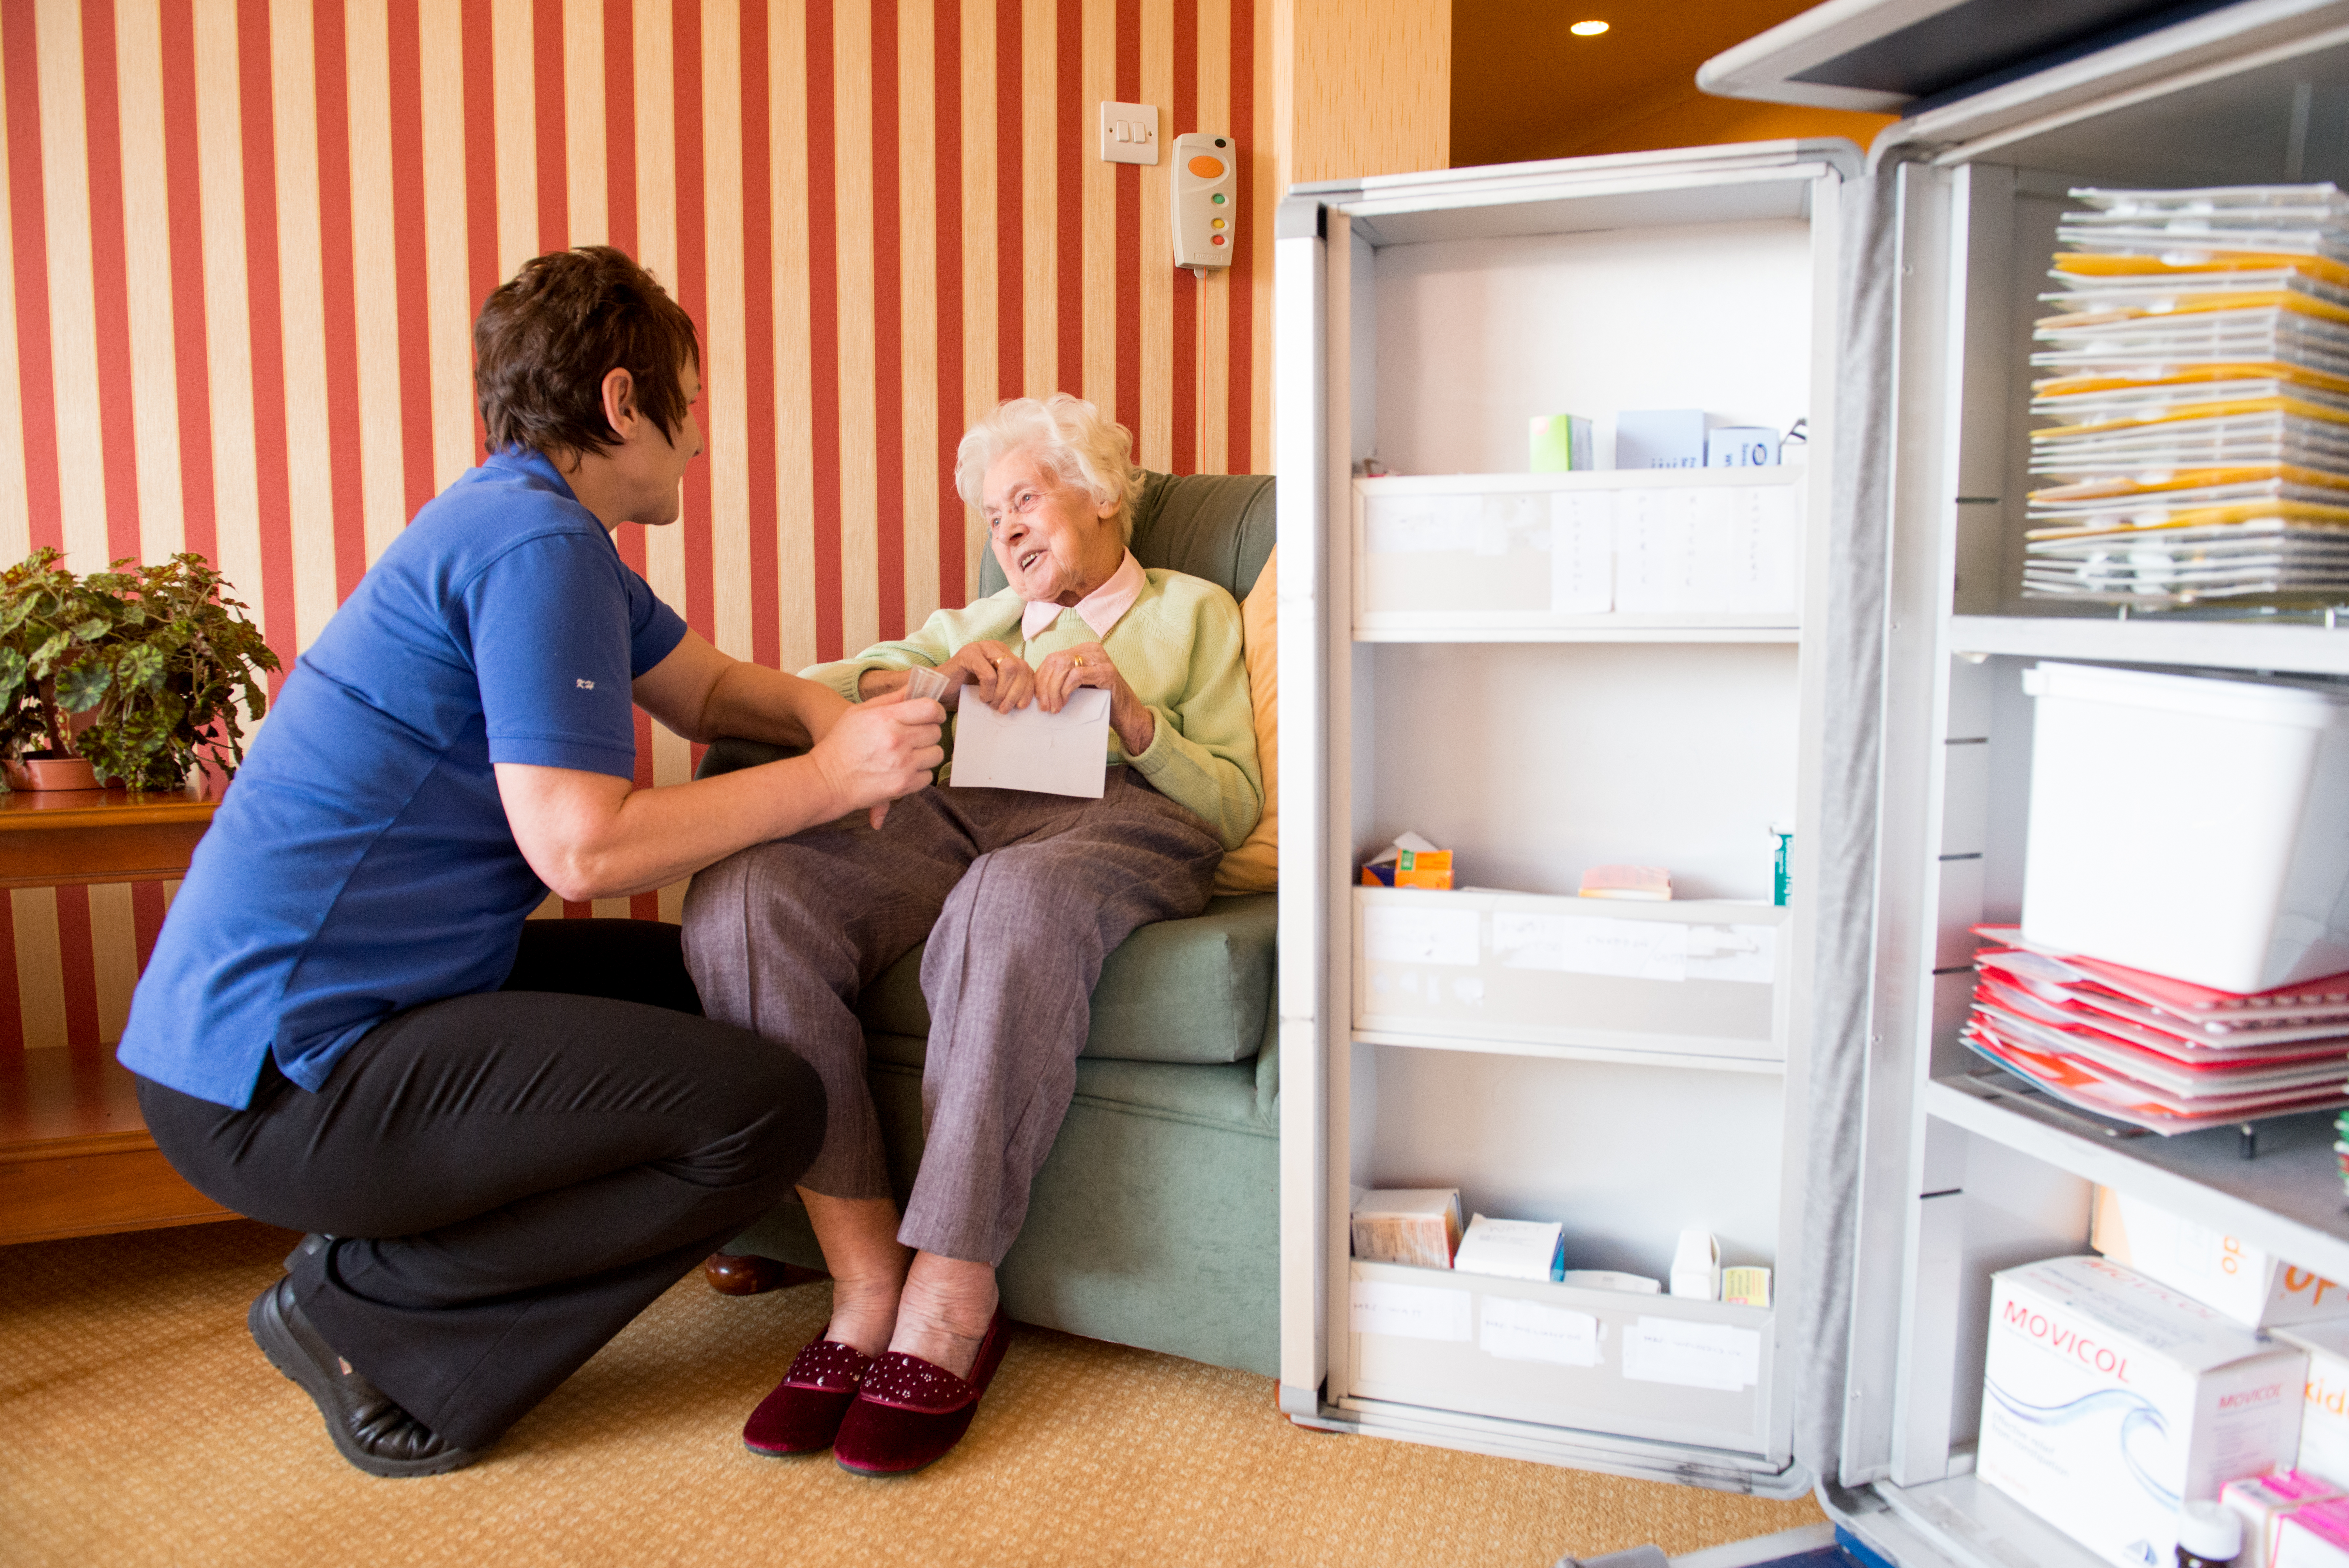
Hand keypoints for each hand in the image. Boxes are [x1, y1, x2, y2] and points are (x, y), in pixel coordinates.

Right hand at [808, 686, 944, 827]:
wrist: (827, 780)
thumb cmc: (841, 744)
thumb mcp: (859, 713)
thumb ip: (890, 699)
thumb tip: (915, 687)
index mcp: (886, 718)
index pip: (930, 708)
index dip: (935, 711)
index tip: (931, 715)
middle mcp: (898, 740)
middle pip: (936, 731)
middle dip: (927, 733)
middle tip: (912, 737)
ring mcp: (903, 764)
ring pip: (936, 754)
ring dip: (926, 754)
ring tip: (908, 755)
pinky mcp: (904, 785)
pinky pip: (929, 776)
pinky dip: (919, 774)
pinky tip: (903, 770)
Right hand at [942, 640, 1036, 713]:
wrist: (939, 691)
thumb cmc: (966, 693)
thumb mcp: (995, 691)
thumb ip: (1010, 689)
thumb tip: (1029, 702)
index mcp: (1005, 654)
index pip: (1026, 669)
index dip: (1028, 689)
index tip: (1021, 707)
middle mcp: (996, 647)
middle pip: (1020, 668)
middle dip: (1015, 693)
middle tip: (1003, 709)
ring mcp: (982, 647)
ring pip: (1008, 668)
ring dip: (1003, 692)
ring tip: (993, 704)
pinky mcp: (969, 654)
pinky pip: (989, 674)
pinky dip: (988, 691)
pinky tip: (981, 698)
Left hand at [1033, 642, 1154, 754]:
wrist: (1126, 715)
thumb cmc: (1099, 702)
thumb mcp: (1077, 686)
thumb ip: (1061, 680)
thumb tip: (1035, 687)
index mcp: (1083, 650)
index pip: (1052, 659)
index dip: (1040, 678)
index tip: (1037, 698)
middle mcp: (1091, 650)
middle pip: (1056, 661)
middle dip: (1045, 686)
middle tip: (1044, 707)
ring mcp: (1101, 659)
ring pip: (1064, 667)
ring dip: (1054, 690)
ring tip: (1054, 708)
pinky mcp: (1107, 672)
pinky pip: (1077, 675)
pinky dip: (1066, 689)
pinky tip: (1065, 702)